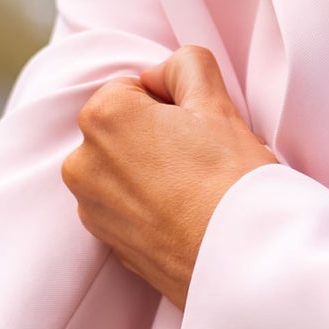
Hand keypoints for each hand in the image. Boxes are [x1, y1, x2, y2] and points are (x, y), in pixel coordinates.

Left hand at [63, 47, 277, 306]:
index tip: (199, 130)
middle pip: (123, 129)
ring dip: (151, 172)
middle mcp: (82, 162)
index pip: (134, 89)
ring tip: (195, 190)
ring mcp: (91, 208)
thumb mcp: (217, 102)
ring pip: (123, 170)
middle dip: (155, 137)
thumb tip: (161, 76)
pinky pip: (126, 209)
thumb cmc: (232, 181)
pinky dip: (149, 207)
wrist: (245, 263)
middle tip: (201, 160)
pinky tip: (185, 217)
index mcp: (103, 116)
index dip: (172, 104)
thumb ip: (185, 65)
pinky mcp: (108, 245)